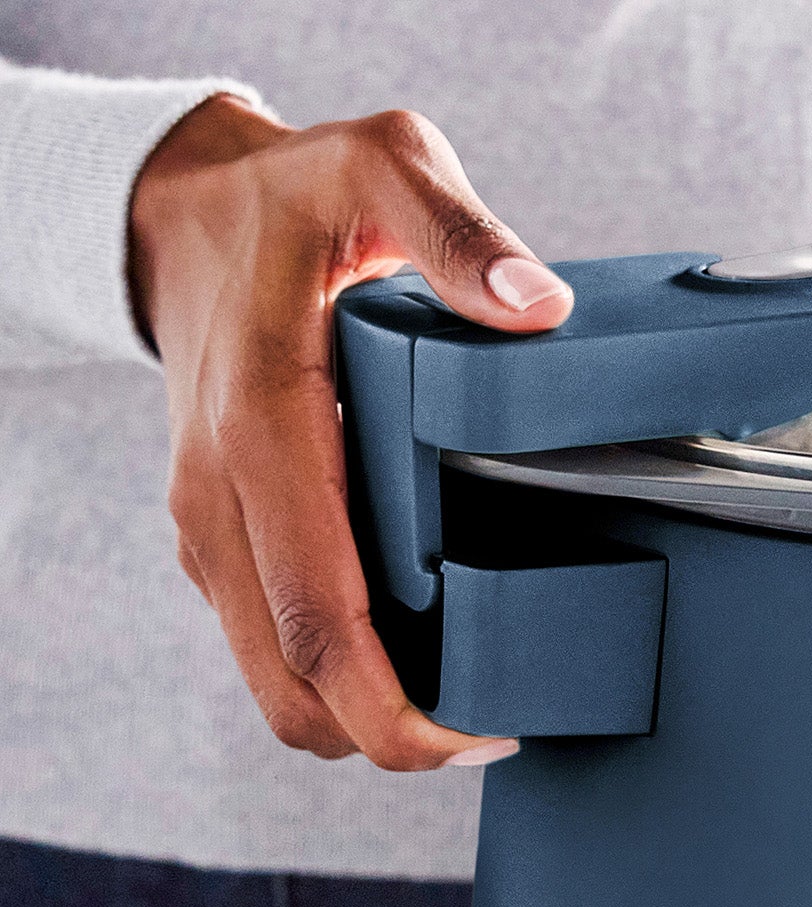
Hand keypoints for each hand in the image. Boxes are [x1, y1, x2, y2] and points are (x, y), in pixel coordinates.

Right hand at [130, 97, 573, 766]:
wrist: (184, 208)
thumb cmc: (295, 194)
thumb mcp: (379, 165)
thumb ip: (456, 227)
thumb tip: (533, 304)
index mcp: (263, 428)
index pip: (315, 618)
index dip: (396, 709)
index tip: (481, 735)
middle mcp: (220, 496)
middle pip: (292, 684)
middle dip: (390, 741)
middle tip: (495, 735)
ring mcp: (212, 525)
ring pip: (274, 682)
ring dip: (365, 721)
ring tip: (473, 711)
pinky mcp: (222, 536)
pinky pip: (271, 643)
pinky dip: (340, 681)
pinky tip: (425, 664)